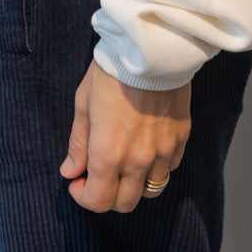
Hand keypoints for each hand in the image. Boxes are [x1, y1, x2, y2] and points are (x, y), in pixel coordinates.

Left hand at [59, 57, 191, 213]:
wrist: (149, 47)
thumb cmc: (112, 71)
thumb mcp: (84, 103)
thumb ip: (78, 143)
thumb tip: (70, 171)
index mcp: (108, 153)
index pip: (98, 201)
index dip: (83, 197)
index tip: (78, 182)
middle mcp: (138, 159)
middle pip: (125, 203)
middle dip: (108, 196)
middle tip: (99, 176)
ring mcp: (163, 151)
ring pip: (151, 190)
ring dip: (134, 184)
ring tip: (124, 163)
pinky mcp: (181, 137)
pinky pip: (170, 168)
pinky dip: (156, 167)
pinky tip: (146, 148)